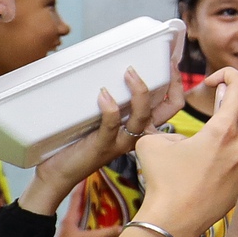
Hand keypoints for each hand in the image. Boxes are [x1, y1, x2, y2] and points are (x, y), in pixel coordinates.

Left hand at [22, 69, 178, 213]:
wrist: (60, 173)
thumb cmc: (79, 143)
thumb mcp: (102, 120)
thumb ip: (110, 102)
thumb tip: (106, 71)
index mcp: (142, 127)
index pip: (172, 105)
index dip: (177, 84)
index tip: (170, 63)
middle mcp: (138, 135)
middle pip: (169, 110)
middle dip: (172, 84)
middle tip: (165, 64)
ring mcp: (122, 142)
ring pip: (142, 116)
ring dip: (139, 92)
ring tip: (129, 72)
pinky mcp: (103, 146)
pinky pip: (111, 125)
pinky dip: (110, 109)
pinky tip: (104, 94)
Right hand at [118, 69, 237, 236]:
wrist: (174, 221)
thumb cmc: (162, 181)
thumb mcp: (153, 142)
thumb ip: (170, 124)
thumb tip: (186, 127)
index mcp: (224, 132)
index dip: (226, 74)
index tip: (209, 83)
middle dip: (233, 95)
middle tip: (217, 96)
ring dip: (237, 119)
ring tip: (219, 120)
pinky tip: (223, 146)